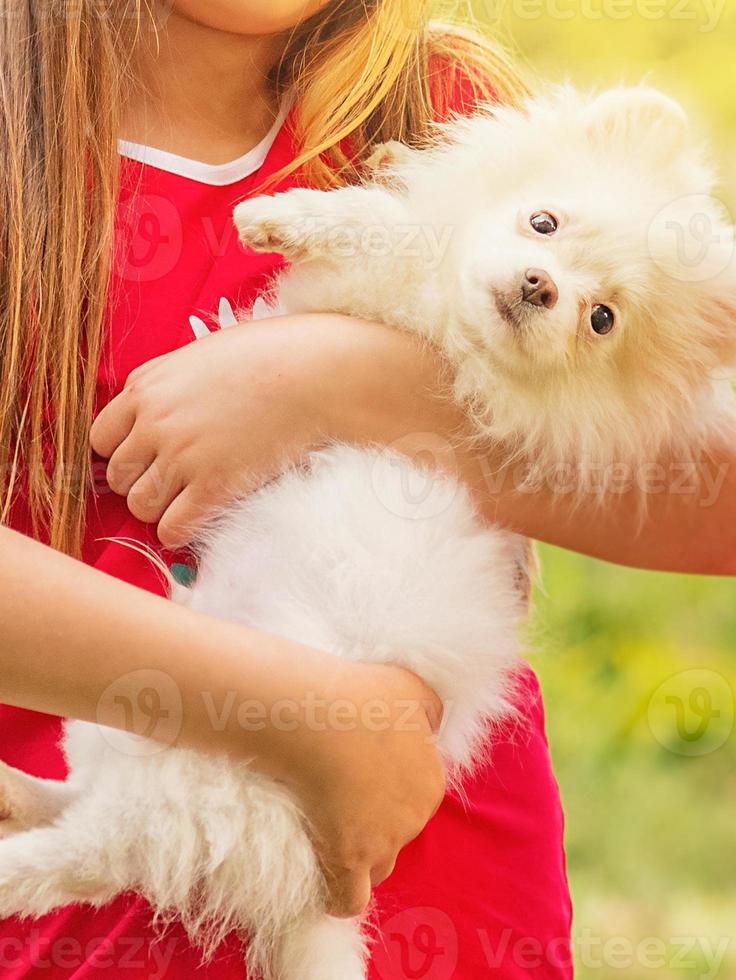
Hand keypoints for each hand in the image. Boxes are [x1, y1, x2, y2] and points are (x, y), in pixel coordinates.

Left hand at [90, 317, 338, 548]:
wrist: (314, 373)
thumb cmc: (267, 356)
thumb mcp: (199, 356)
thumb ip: (166, 385)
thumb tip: (152, 414)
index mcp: (145, 387)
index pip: (100, 438)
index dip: (123, 450)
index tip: (147, 456)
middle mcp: (154, 423)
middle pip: (118, 476)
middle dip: (141, 481)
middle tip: (174, 478)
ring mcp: (182, 457)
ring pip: (140, 506)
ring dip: (161, 507)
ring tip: (190, 496)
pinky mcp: (213, 486)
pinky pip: (171, 529)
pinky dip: (180, 529)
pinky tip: (201, 514)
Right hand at [288, 662, 445, 916]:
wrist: (323, 717)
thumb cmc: (363, 696)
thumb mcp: (413, 689)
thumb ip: (429, 711)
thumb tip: (430, 726)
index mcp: (430, 780)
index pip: (416, 799)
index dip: (389, 792)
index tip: (362, 780)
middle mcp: (415, 817)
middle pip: (399, 833)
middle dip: (375, 824)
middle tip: (340, 800)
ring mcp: (383, 842)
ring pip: (379, 867)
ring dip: (361, 860)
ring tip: (332, 842)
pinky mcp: (348, 860)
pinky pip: (350, 899)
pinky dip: (338, 898)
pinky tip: (325, 891)